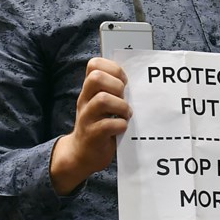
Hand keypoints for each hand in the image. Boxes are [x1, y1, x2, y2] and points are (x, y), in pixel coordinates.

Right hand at [50, 57, 131, 194]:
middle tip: (124, 97)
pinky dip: (120, 125)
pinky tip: (123, 127)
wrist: (81, 154)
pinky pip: (108, 125)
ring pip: (102, 100)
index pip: (94, 64)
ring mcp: (87, 118)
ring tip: (126, 114)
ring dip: (121, 106)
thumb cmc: (99, 125)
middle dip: (116, 85)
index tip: (123, 82)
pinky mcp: (93, 135)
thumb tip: (137, 78)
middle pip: (96, 78)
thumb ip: (113, 90)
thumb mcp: (101, 104)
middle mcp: (85, 100)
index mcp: (89, 90)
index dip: (113, 68)